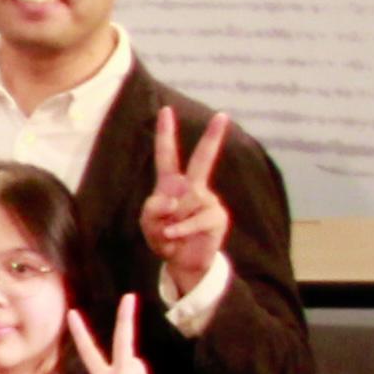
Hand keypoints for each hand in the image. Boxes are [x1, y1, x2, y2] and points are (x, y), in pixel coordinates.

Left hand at [138, 103, 235, 298]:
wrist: (182, 263)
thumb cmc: (164, 237)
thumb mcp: (149, 223)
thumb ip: (153, 209)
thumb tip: (172, 199)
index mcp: (172, 184)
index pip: (167, 155)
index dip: (166, 133)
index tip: (166, 110)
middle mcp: (193, 188)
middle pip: (202, 160)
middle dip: (213, 138)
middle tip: (224, 115)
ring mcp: (208, 201)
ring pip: (184, 202)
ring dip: (169, 220)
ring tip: (169, 233)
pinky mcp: (217, 218)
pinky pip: (194, 219)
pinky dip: (179, 228)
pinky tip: (173, 235)